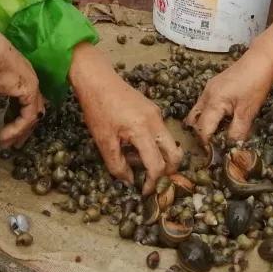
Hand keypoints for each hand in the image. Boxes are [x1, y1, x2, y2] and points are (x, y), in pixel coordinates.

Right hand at [0, 22, 45, 147]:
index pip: (24, 99)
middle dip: (23, 128)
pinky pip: (28, 117)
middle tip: (15, 143)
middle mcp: (30, 80)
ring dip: (20, 132)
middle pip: (32, 109)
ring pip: (32, 115)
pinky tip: (5, 137)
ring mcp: (32, 86)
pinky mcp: (30, 92)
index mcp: (20, 76)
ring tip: (7, 144)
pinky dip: (18, 129)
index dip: (17, 115)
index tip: (7, 129)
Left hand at [69, 43, 181, 193]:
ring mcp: (157, 114)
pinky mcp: (153, 109)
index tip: (144, 192)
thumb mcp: (103, 141)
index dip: (152, 182)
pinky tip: (132, 144)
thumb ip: (117, 165)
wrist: (97, 79)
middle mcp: (156, 121)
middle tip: (152, 180)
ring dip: (158, 157)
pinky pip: (160, 132)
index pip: (157, 164)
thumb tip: (130, 181)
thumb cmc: (97, 109)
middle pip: (175, 154)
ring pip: (169, 143)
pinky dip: (153, 144)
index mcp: (143, 130)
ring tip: (133, 159)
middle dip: (168, 172)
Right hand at [185, 49, 272, 145]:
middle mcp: (206, 95)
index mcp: (212, 102)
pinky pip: (204, 104)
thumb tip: (231, 150)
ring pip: (197, 111)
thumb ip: (237, 132)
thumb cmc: (256, 84)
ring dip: (204, 125)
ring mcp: (209, 88)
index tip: (215, 155)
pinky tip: (222, 120)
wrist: (261, 59)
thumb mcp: (248, 112)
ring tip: (217, 136)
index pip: (203, 130)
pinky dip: (208, 115)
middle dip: (201, 135)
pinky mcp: (214, 85)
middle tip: (214, 146)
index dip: (207, 144)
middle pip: (194, 121)